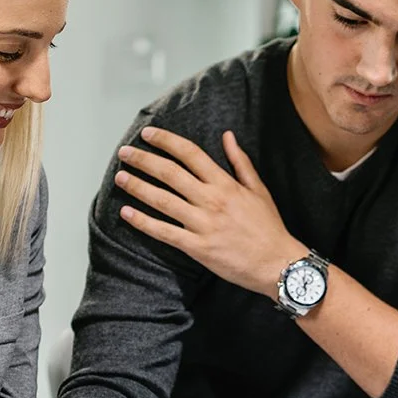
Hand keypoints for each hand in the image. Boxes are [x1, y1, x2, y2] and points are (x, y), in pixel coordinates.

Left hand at [114, 126, 305, 295]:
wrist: (278, 263)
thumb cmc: (269, 228)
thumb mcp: (259, 189)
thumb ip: (240, 162)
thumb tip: (228, 136)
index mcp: (225, 184)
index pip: (190, 154)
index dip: (166, 141)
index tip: (148, 134)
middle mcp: (211, 200)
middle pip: (170, 173)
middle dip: (144, 160)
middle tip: (125, 152)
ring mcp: (203, 224)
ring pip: (162, 200)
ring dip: (137, 187)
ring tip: (120, 177)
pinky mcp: (197, 247)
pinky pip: (164, 232)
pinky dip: (143, 222)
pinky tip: (127, 213)